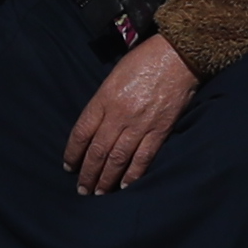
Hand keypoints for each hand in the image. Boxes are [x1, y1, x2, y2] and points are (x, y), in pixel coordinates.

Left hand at [64, 33, 198, 194]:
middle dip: (87, 174)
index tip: (68, 167)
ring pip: (117, 159)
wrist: (178, 54)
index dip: (72, 153)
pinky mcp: (160, 130)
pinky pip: (144, 157)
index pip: (81, 133)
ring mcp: (140, 124)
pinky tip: (126, 185)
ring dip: (106, 179)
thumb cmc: (144, 60)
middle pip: (97, 151)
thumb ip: (103, 102)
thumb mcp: (113, 76)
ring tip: (99, 193)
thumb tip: (95, 126)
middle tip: (82, 190)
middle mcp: (118, 115)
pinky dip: (133, 174)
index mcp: (103, 99)